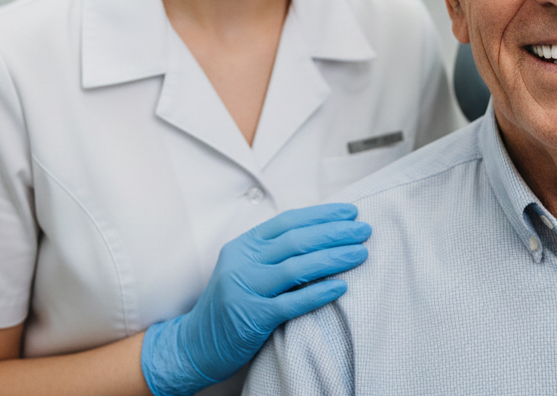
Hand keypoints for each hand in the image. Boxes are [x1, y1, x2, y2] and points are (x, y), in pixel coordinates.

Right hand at [140, 203, 370, 395]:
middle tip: (363, 229)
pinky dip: (318, 293)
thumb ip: (273, 252)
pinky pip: (291, 303)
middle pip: (296, 240)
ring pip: (297, 267)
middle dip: (334, 232)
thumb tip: (320, 234)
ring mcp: (246, 289)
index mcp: (244, 245)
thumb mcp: (245, 268)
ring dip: (333, 258)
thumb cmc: (228, 304)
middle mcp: (243, 263)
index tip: (349, 212)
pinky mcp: (251, 317)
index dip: (321, 215)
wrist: (193, 344)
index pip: (288, 222)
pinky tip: (341, 286)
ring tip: (360, 253)